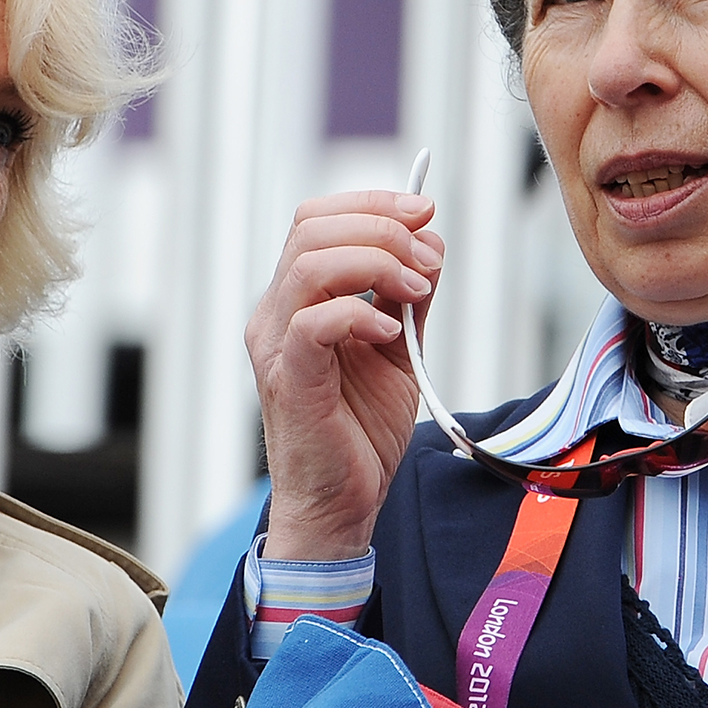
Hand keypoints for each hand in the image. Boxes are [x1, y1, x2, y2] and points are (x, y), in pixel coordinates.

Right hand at [246, 191, 444, 561]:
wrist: (342, 503)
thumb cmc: (361, 430)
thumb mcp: (399, 349)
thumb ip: (409, 297)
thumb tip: (431, 242)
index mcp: (296, 297)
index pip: (316, 218)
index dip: (371, 203)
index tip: (424, 212)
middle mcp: (275, 312)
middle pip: (312, 228)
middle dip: (382, 227)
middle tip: (429, 259)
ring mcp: (276, 344)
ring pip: (311, 264)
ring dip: (377, 263)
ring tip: (418, 291)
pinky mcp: (290, 378)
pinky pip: (314, 322)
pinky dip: (360, 314)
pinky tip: (392, 332)